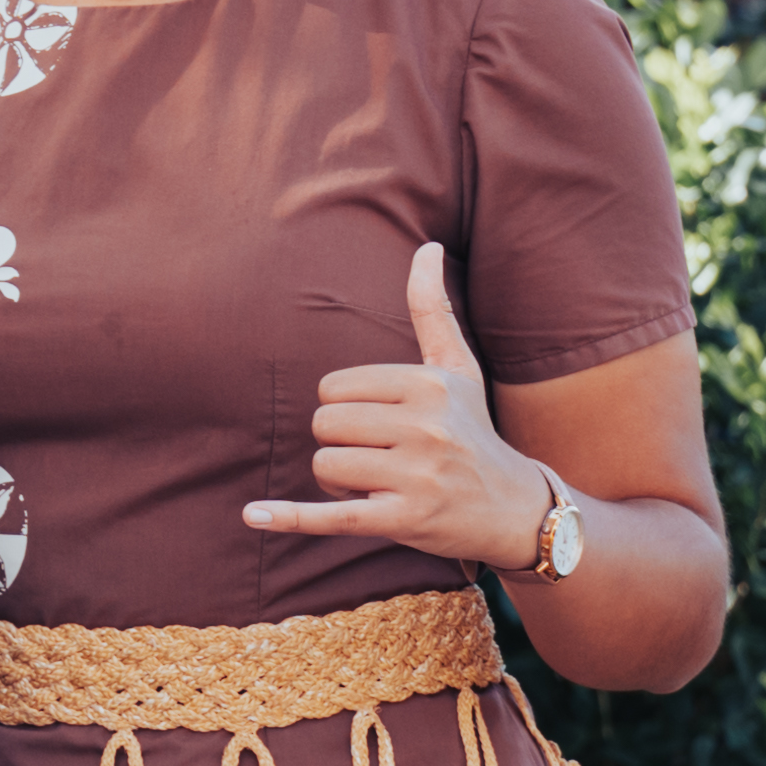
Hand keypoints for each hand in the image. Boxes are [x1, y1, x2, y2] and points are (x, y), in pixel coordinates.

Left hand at [246, 245, 552, 565]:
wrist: (514, 507)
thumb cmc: (472, 429)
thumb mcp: (457, 368)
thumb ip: (432, 308)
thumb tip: (428, 245)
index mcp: (430, 384)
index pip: (332, 389)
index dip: (345, 409)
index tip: (384, 424)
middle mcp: (427, 427)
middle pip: (324, 427)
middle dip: (340, 444)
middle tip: (382, 458)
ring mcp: (417, 476)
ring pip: (324, 466)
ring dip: (339, 482)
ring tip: (381, 485)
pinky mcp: (404, 520)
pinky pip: (330, 516)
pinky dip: (288, 517)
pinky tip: (251, 515)